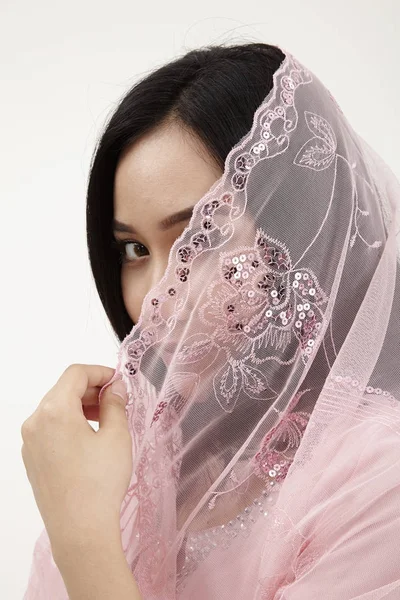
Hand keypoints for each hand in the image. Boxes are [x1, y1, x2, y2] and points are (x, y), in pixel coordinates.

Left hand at [20, 364, 131, 554]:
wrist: (80, 530)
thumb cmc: (99, 484)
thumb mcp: (117, 436)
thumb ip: (115, 404)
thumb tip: (115, 388)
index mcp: (54, 410)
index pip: (76, 374)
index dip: (100, 372)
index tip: (119, 381)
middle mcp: (35, 422)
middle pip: (63, 389)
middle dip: (91, 389)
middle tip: (117, 400)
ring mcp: (30, 442)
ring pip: (56, 409)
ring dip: (80, 406)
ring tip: (105, 419)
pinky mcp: (32, 458)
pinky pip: (49, 428)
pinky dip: (69, 423)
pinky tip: (89, 438)